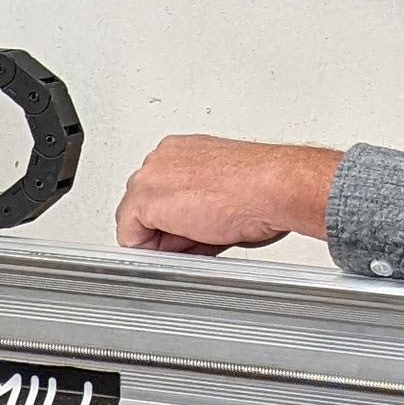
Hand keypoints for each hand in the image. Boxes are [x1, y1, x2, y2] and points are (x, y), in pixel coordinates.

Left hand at [115, 136, 342, 254]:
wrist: (273, 186)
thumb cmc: (265, 188)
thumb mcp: (225, 196)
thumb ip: (198, 208)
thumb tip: (192, 231)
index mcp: (182, 152)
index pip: (162, 194)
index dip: (177, 222)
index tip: (196, 233)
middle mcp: (162, 159)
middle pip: (146, 207)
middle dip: (166, 231)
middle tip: (199, 241)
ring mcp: (151, 177)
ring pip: (136, 221)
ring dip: (160, 241)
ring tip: (199, 242)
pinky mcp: (145, 200)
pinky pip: (130, 238)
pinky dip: (149, 252)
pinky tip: (182, 250)